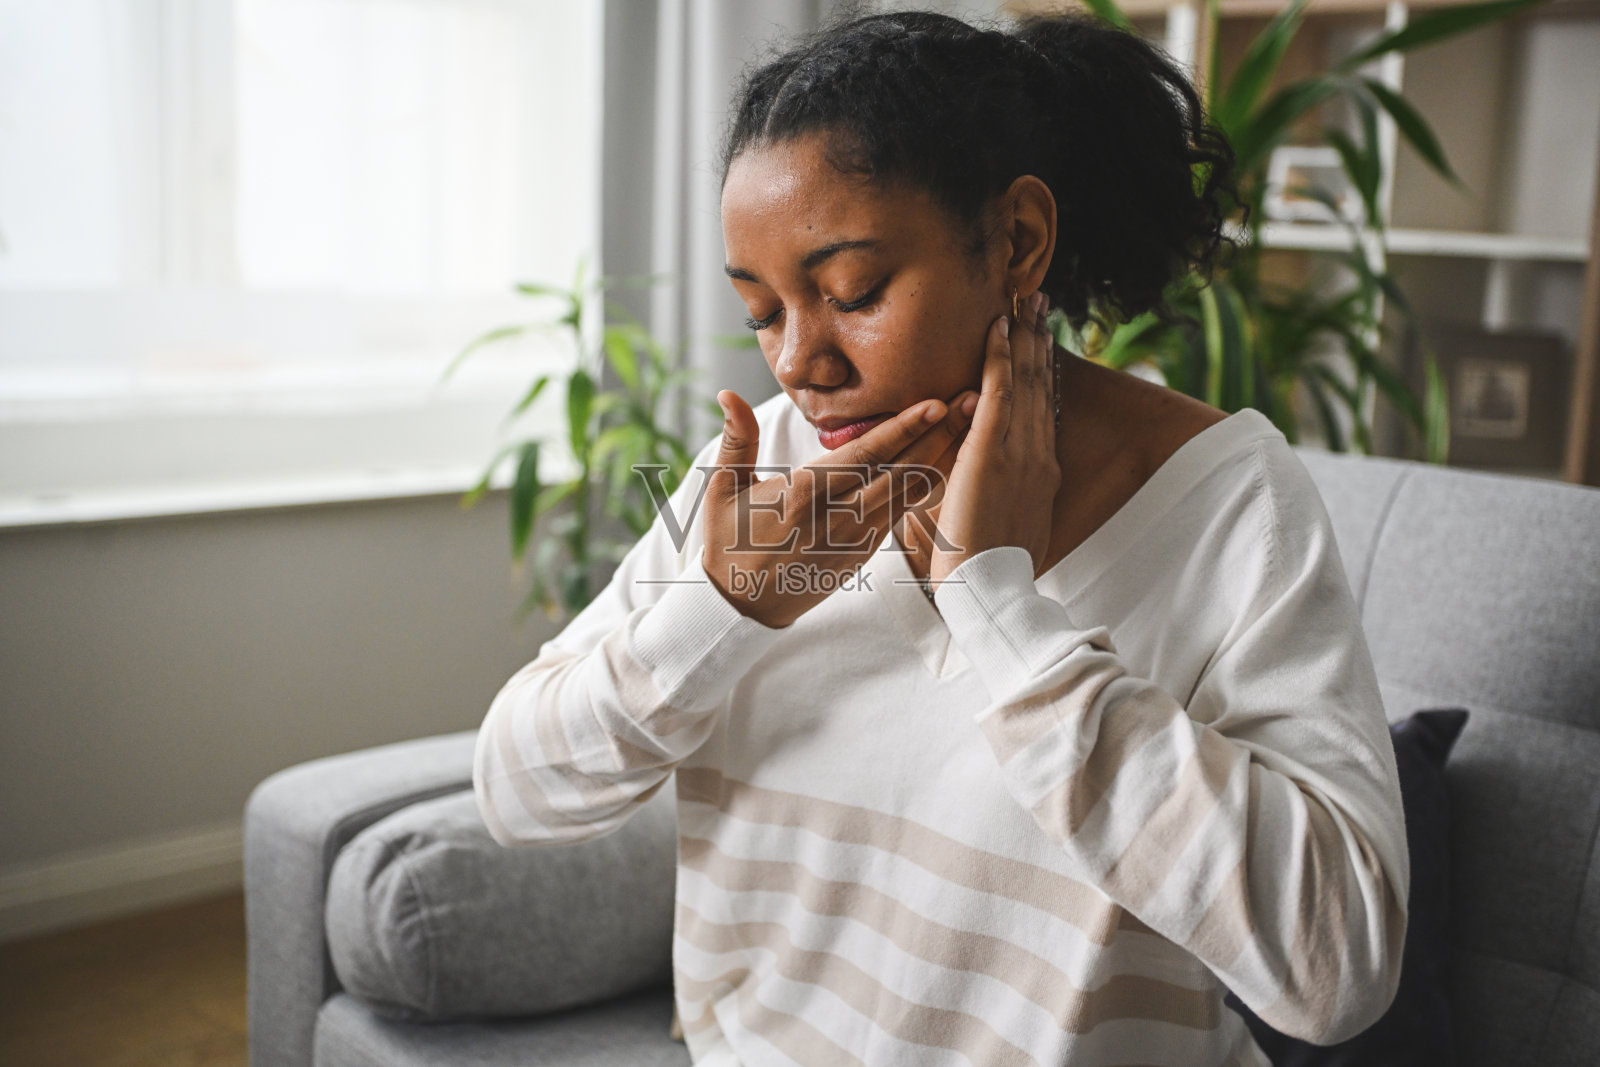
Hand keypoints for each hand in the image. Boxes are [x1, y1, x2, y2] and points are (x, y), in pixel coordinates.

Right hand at [704, 388, 975, 627]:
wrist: (741, 606)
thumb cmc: (728, 542)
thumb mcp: (723, 490)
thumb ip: (737, 439)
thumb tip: (728, 394)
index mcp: (804, 496)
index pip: (864, 456)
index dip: (902, 428)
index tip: (933, 403)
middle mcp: (836, 517)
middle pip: (899, 470)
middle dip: (938, 434)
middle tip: (972, 402)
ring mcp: (855, 538)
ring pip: (908, 492)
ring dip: (942, 457)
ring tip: (971, 426)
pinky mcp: (863, 552)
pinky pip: (903, 513)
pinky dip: (928, 486)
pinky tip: (949, 463)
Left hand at [930, 291, 1060, 585]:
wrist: (988, 590)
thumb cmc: (986, 570)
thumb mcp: (1004, 526)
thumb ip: (1003, 500)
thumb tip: (994, 491)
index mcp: (1040, 472)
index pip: (1041, 409)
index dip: (1041, 370)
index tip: (1041, 340)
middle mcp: (1037, 455)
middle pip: (1039, 385)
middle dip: (1039, 339)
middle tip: (1039, 299)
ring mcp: (1019, 451)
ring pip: (1023, 380)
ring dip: (1024, 335)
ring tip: (1025, 297)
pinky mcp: (994, 451)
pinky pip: (998, 392)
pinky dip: (999, 357)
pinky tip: (998, 327)